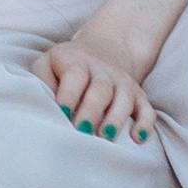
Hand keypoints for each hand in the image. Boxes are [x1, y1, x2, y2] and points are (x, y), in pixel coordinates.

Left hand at [42, 0, 162, 145]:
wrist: (104, 49)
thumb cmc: (66, 66)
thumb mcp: (48, 64)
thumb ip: (41, 81)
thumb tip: (40, 106)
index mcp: (76, 62)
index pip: (75, 74)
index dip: (68, 94)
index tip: (61, 114)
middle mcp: (103, 71)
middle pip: (100, 89)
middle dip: (91, 111)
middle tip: (82, 131)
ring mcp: (123, 83)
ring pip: (124, 98)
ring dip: (116, 118)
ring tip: (105, 137)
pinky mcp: (139, 95)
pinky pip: (147, 109)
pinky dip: (145, 123)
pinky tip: (138, 139)